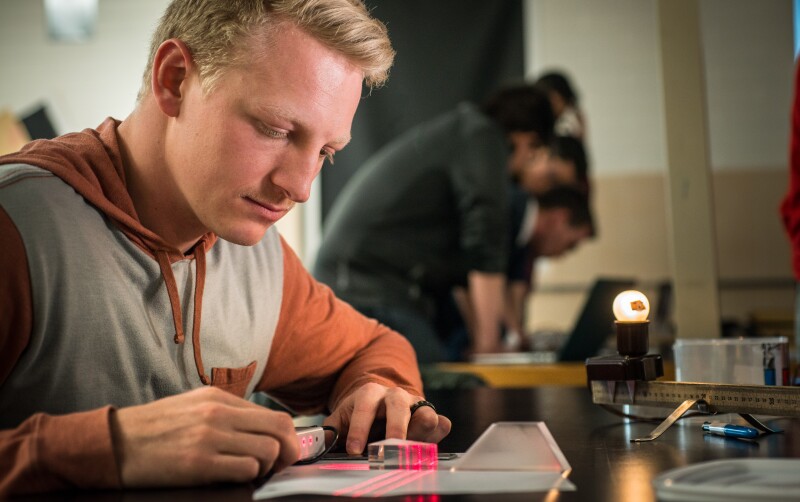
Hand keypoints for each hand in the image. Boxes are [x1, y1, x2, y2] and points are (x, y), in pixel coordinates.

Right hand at [110, 386, 298, 487]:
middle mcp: (218, 413)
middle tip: (281, 467)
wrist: (114, 443)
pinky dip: (249, 477)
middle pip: (280, 430)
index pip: (274, 416)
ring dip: (266, 467)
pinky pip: (246, 469)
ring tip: (250, 473)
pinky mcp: (199, 463)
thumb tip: (260, 432)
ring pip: (269, 450)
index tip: (286, 453)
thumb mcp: (193, 408)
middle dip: (289, 452)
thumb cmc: (153, 429)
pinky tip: (233, 478)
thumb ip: (226, 415)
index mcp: (219, 398)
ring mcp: (210, 437)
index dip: (289, 438)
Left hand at [323, 382, 450, 454]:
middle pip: (398, 403)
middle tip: (389, 448)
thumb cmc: (360, 415)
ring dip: (421, 429)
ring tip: (413, 448)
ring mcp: (415, 405)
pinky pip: (440, 422)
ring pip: (424, 411)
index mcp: (370, 393)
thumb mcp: (342, 419)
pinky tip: (433, 441)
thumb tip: (316, 445)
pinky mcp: (429, 416)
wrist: (381, 404)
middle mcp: (395, 395)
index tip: (353, 449)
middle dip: (394, 426)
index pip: (365, 406)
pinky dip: (439, 432)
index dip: (359, 428)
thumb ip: (331, 432)